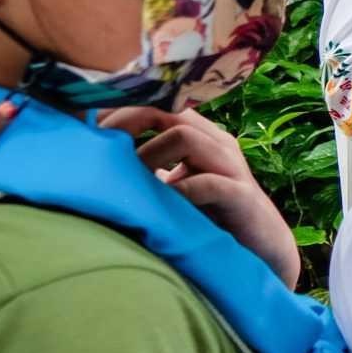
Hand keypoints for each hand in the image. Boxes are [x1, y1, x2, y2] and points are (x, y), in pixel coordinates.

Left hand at [100, 106, 300, 284]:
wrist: (264, 248)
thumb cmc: (212, 217)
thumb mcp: (175, 187)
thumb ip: (149, 170)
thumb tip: (96, 163)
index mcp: (201, 137)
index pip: (158, 104)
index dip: (121, 111)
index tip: (87, 128)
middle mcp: (217, 144)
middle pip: (167, 111)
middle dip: (127, 124)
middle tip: (98, 148)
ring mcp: (231, 167)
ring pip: (184, 136)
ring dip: (148, 155)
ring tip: (132, 180)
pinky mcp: (241, 196)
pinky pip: (208, 183)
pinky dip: (178, 190)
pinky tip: (162, 204)